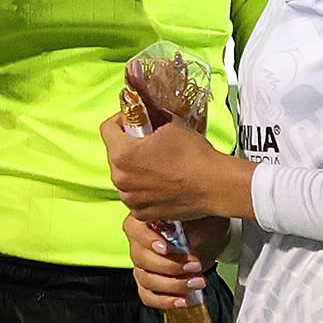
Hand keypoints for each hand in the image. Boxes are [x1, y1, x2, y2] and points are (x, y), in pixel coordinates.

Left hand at [102, 112, 256, 223]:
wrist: (214, 186)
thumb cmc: (193, 155)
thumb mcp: (169, 125)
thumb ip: (150, 116)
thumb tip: (145, 109)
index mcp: (122, 154)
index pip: (107, 128)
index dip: (120, 120)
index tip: (135, 121)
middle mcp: (120, 179)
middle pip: (115, 154)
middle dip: (129, 146)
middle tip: (150, 143)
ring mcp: (130, 199)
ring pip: (124, 176)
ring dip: (135, 168)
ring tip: (158, 165)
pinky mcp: (141, 213)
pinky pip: (135, 195)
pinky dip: (143, 188)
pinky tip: (162, 183)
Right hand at [124, 212, 229, 314]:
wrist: (212, 237)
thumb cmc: (205, 223)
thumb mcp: (201, 216)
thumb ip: (191, 222)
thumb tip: (191, 238)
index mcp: (144, 219)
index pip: (135, 231)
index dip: (148, 241)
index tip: (165, 249)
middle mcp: (139, 242)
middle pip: (141, 259)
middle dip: (170, 266)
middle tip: (195, 265)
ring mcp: (143, 264)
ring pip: (146, 279)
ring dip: (173, 285)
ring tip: (197, 282)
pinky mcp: (150, 283)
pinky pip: (149, 296)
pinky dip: (166, 301)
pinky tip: (183, 300)